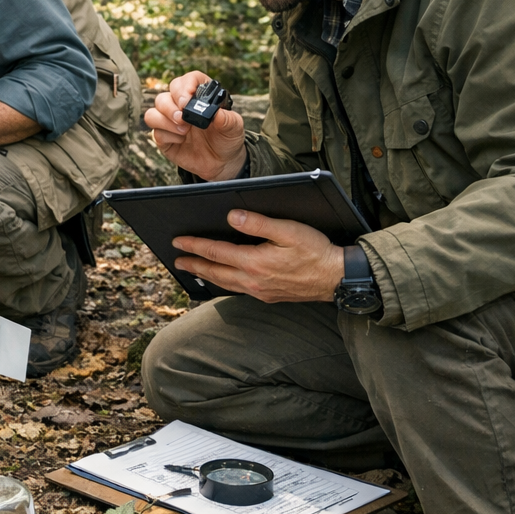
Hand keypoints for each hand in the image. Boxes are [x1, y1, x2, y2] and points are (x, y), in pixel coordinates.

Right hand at [143, 71, 247, 181]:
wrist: (221, 163)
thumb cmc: (227, 139)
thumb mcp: (235, 128)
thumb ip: (228, 120)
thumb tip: (217, 114)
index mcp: (200, 96)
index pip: (187, 80)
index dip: (185, 85)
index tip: (188, 99)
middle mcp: (182, 106)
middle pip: (165, 95)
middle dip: (171, 106)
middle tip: (183, 118)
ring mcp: (171, 121)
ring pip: (153, 112)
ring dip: (165, 120)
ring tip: (184, 131)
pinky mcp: (164, 137)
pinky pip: (155, 132)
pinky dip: (168, 136)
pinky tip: (181, 141)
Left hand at [172, 210, 344, 301]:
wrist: (337, 279)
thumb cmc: (316, 252)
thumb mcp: (289, 231)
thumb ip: (259, 223)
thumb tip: (232, 217)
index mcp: (255, 262)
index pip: (216, 252)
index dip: (195, 245)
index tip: (178, 241)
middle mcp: (253, 281)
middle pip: (214, 272)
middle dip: (194, 264)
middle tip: (177, 260)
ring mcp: (260, 292)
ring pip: (224, 284)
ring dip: (206, 275)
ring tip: (193, 269)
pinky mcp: (268, 297)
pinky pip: (238, 290)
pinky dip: (223, 284)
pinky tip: (222, 280)